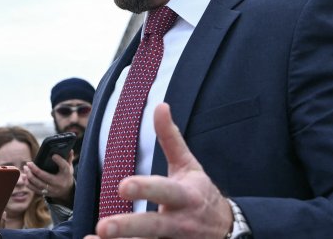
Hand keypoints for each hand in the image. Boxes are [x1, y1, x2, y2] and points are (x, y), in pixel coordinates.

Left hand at [23, 155, 73, 201]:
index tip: (53, 155)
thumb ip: (68, 158)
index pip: (64, 167)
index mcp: (66, 174)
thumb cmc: (66, 176)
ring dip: (30, 177)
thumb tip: (70, 149)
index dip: (59, 160)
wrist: (67, 192)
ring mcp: (52, 190)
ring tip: (25, 169)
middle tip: (28, 164)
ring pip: (38, 184)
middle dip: (35, 170)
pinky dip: (28, 184)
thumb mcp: (69, 167)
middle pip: (45, 177)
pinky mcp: (46, 193)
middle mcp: (58, 183)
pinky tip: (24, 177)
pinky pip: (35, 190)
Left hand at [88, 103, 232, 238]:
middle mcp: (180, 224)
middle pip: (153, 227)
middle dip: (129, 227)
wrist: (228, 232)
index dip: (145, 189)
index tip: (122, 186)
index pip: (165, 191)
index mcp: (185, 196)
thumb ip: (171, 138)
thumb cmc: (201, 195)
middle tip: (104, 227)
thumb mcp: (189, 166)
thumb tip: (159, 105)